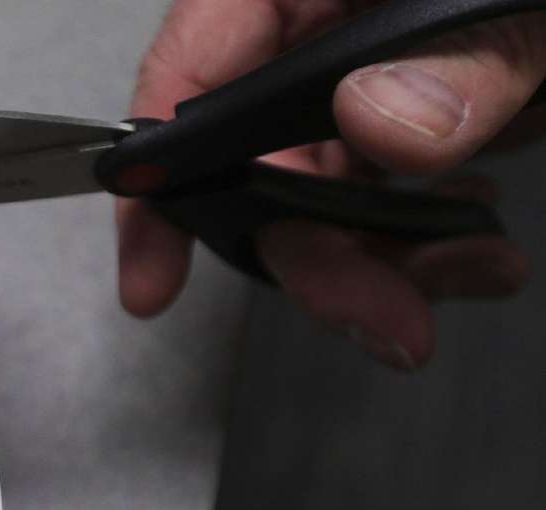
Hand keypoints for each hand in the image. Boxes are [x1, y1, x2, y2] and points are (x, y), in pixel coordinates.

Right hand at [118, 0, 545, 368]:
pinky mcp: (407, 112)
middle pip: (259, 159)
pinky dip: (425, 245)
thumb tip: (381, 124)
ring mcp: (361, 74)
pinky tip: (480, 251)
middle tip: (383, 325)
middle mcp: (319, 28)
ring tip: (474, 278)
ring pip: (320, 197)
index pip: (196, 66)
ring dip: (386, 264)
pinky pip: (381, 198)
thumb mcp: (534, 0)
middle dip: (315, 255)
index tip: (153, 277)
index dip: (160, 177)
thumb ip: (476, 55)